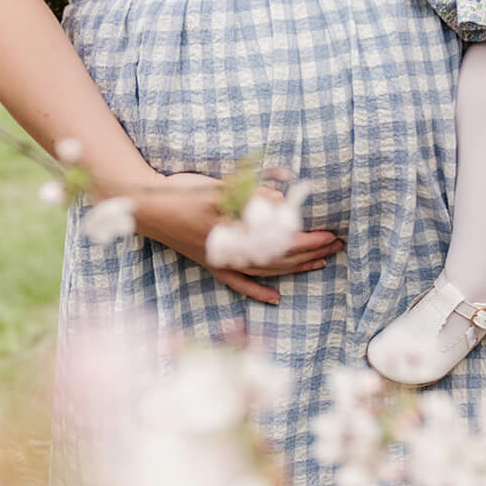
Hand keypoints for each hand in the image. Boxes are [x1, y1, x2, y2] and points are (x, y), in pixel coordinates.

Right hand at [130, 172, 340, 304]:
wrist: (150, 210)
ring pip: (266, 270)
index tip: (329, 235)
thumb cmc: (183, 194)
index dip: (308, 239)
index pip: (282, 241)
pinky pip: (239, 284)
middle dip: (310, 252)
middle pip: (280, 256)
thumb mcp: (219, 186)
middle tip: (335, 245)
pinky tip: (275, 299)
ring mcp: (223, 261)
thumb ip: (251, 192)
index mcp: (238, 232)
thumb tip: (283, 199)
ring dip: (294, 269)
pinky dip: (258, 291)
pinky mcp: (213, 266)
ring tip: (319, 264)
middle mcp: (234, 251)